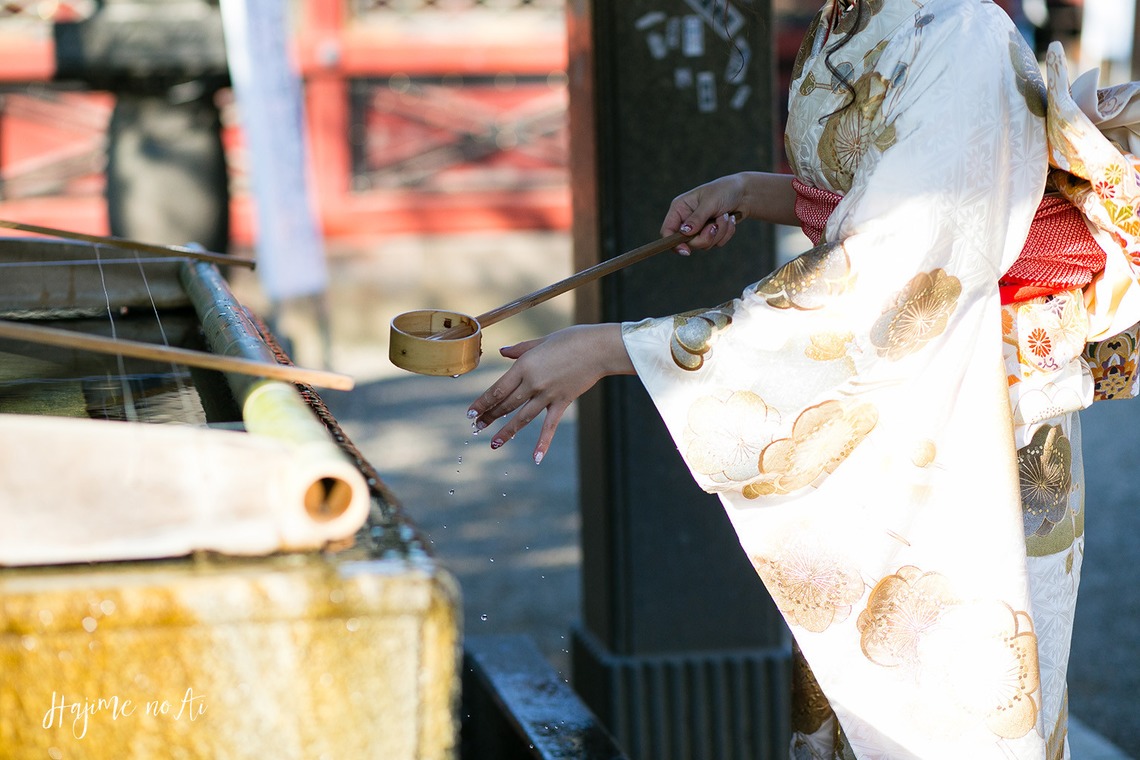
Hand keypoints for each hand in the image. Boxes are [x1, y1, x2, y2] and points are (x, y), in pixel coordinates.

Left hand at [467, 324, 633, 463]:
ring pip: (522, 418)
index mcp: (524, 366)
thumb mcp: (541, 341)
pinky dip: (543, 443)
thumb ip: (520, 349)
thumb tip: (502, 352)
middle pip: (506, 404)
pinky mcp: (562, 402)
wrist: (599, 349)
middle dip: (489, 417)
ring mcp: (548, 395)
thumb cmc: (571, 339)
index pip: (497, 389)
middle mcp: (533, 383)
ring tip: (493, 444)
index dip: (482, 403)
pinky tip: (535, 458)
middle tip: (477, 427)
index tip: (470, 414)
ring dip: (506, 432)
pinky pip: (550, 427)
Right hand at [661, 174, 746, 255]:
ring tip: (725, 216)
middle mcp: (686, 220)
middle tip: (715, 226)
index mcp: (680, 208)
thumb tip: (684, 233)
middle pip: (687, 243)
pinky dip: (726, 233)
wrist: (745, 193)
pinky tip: (730, 220)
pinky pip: (716, 244)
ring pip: (704, 245)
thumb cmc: (724, 190)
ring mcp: (699, 228)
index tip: (686, 250)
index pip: (667, 231)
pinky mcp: (710, 234)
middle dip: (705, 237)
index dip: (673, 243)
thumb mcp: (710, 202)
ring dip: (719, 232)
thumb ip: (697, 218)